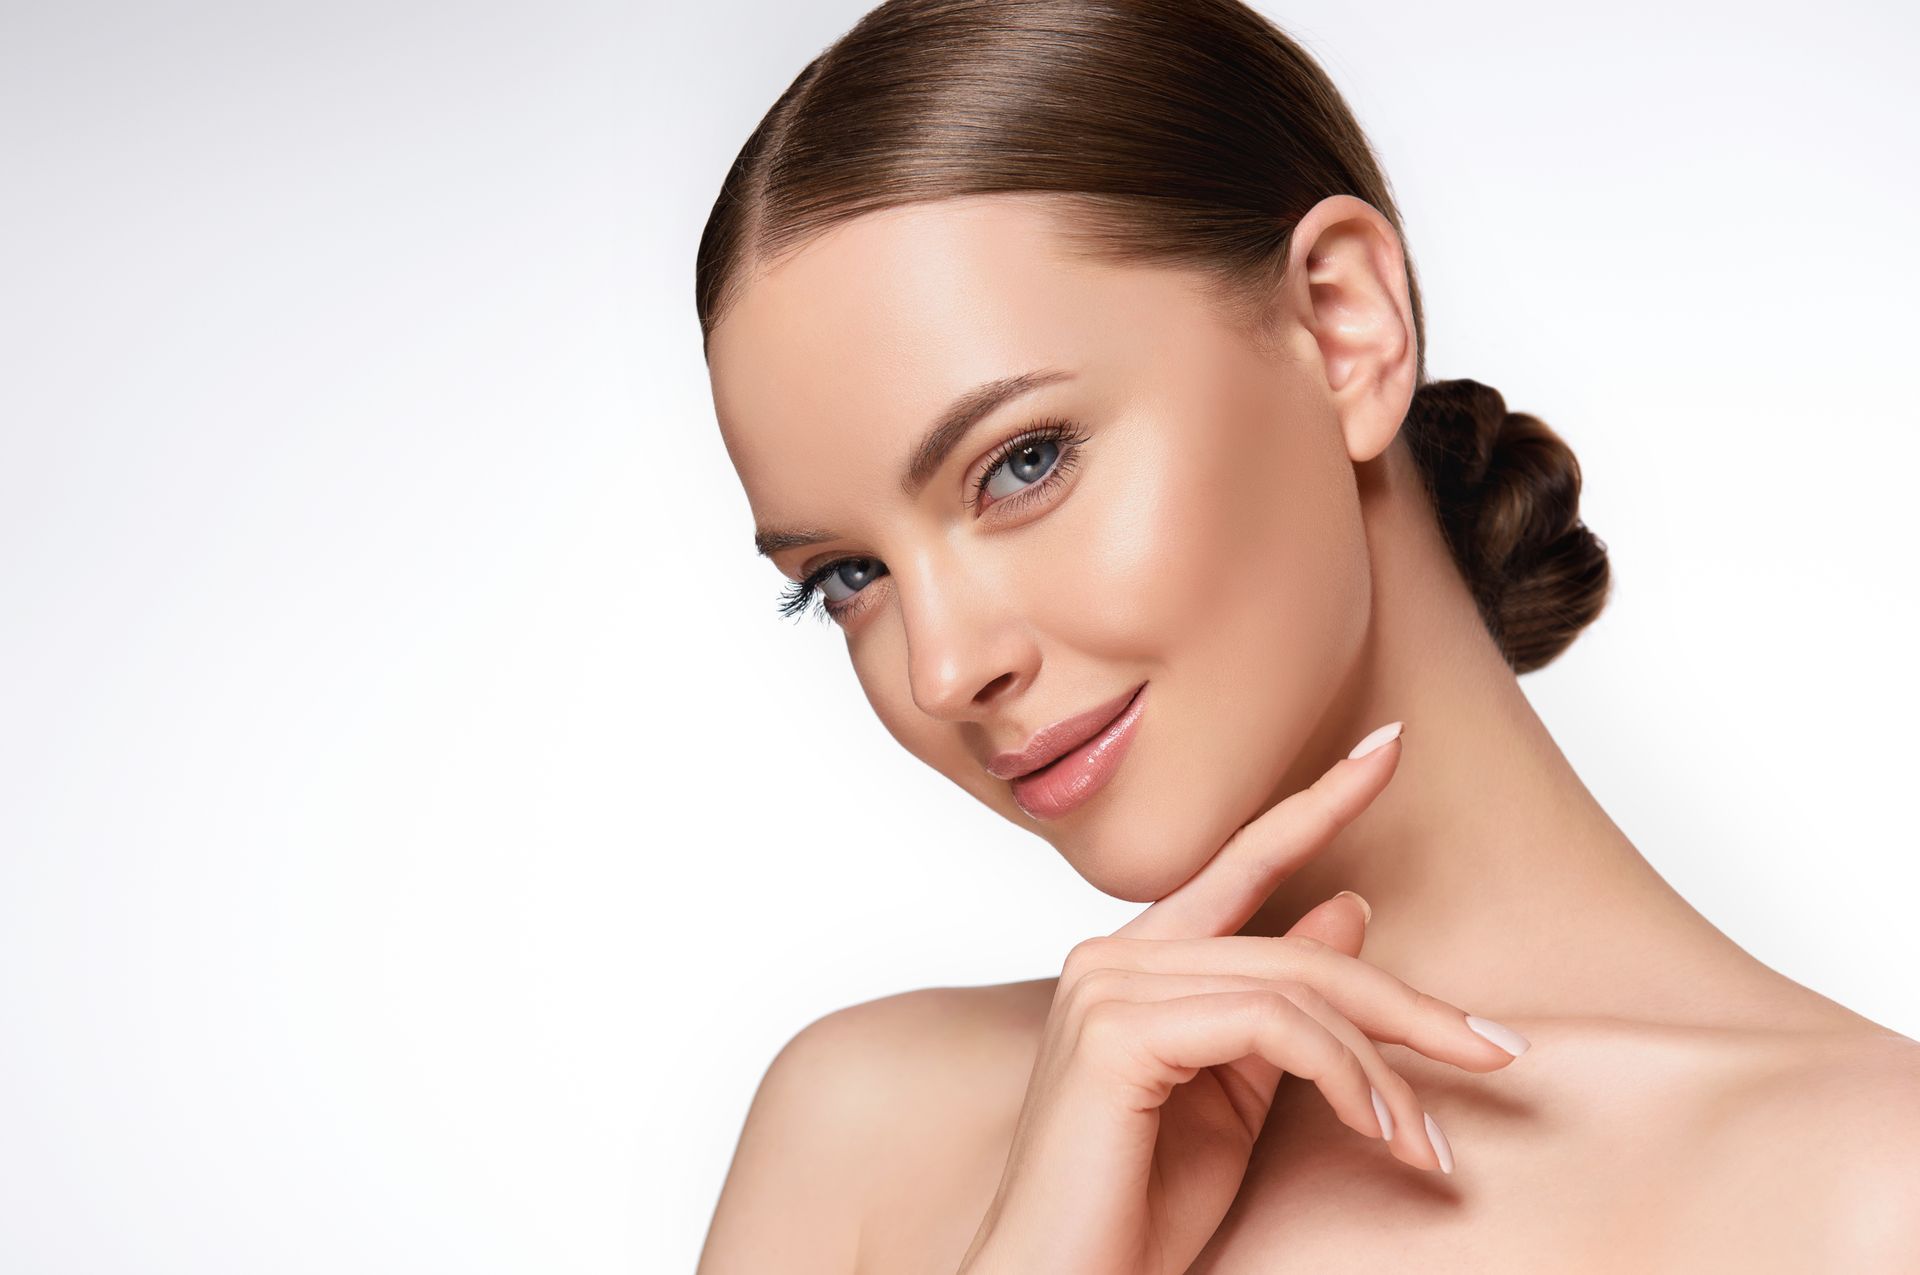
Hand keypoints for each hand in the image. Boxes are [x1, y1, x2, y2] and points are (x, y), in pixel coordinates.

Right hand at [955, 722, 1528, 1274]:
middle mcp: (1111, 958)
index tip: (1388, 747)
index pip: (1238, 863)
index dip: (1317, 804)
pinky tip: (1379, 1130)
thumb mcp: (1238, 1099)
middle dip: (1408, 1003)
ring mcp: (1107, 987)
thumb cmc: (1136, 1212)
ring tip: (1427, 1143)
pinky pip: (1271, 1026)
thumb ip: (1285, 1007)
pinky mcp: (1118, 1031)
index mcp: (1134, 965)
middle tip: (1498, 1049)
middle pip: (1296, 946)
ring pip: (1295, 986)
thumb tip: (1349, 908)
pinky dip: (1345, 1076)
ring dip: (1384, 1067)